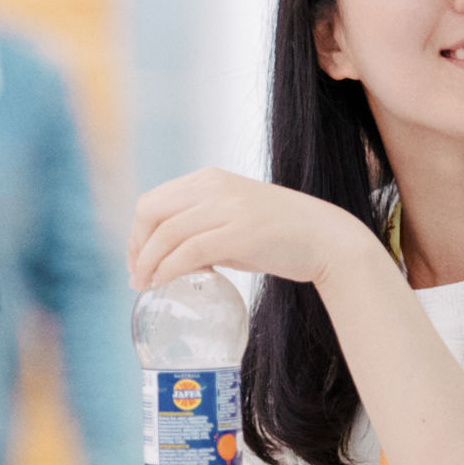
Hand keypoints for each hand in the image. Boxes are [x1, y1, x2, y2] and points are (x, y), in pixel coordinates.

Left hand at [128, 167, 374, 290]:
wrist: (327, 239)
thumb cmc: (281, 235)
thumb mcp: (233, 222)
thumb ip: (202, 231)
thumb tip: (169, 258)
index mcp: (209, 179)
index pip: (154, 201)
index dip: (137, 233)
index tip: (137, 260)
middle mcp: (214, 187)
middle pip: (151, 211)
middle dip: (136, 246)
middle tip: (138, 275)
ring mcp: (227, 207)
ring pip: (165, 232)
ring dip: (148, 262)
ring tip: (146, 285)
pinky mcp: (240, 232)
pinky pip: (189, 251)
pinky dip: (170, 268)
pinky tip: (165, 282)